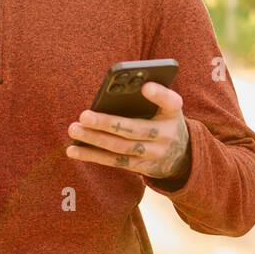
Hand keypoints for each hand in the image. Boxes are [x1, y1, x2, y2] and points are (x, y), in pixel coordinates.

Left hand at [65, 82, 190, 180]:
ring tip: (74, 129)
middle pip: (134, 129)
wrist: (182, 155)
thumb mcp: (164, 106)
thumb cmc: (163, 119)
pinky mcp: (140, 167)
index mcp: (173, 112)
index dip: (159, 94)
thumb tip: (116, 88)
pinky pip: (114, 161)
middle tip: (84, 116)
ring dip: (94, 139)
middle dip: (107, 123)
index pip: (171, 102)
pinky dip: (92, 155)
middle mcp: (166, 134)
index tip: (145, 86)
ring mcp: (153, 153)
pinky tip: (73, 150)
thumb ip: (148, 96)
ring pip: (120, 147)